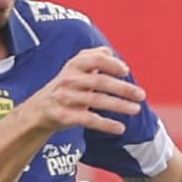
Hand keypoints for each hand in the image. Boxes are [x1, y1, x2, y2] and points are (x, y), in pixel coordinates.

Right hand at [28, 47, 145, 138]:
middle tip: (141, 94)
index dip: (112, 64)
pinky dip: (106, 124)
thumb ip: (93, 57)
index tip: (126, 71)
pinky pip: (88, 120)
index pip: (96, 59)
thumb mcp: (75, 68)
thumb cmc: (65, 86)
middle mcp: (69, 80)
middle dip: (123, 88)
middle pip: (100, 82)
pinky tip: (120, 128)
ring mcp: (66, 98)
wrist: (39, 109)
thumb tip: (110, 52)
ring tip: (136, 109)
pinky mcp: (64, 116)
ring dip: (119, 105)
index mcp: (74, 65)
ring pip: (96, 101)